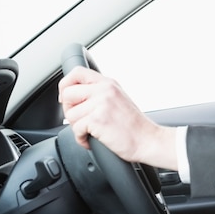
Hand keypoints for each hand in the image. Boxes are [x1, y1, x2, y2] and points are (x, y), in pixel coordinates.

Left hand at [58, 66, 176, 169]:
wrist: (148, 140)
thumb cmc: (135, 126)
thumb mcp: (119, 100)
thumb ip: (100, 94)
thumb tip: (75, 97)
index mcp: (108, 83)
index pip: (77, 73)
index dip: (66, 85)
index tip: (68, 99)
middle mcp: (105, 90)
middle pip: (67, 94)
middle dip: (69, 110)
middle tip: (81, 121)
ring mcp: (102, 103)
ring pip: (70, 114)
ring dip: (77, 127)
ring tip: (92, 132)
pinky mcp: (98, 119)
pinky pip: (76, 129)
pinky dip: (81, 139)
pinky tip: (92, 140)